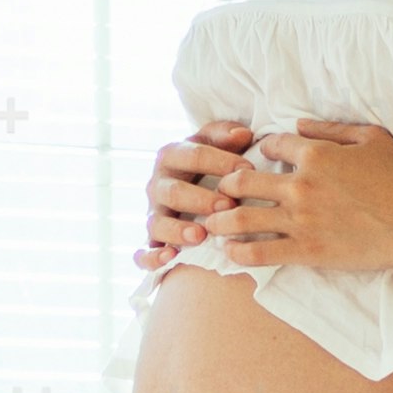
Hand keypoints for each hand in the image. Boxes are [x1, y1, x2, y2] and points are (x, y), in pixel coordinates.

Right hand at [137, 120, 257, 271]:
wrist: (191, 186)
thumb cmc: (209, 163)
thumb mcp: (215, 143)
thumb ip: (225, 135)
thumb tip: (243, 134)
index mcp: (171, 156)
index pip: (192, 154)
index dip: (220, 162)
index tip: (248, 170)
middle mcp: (158, 185)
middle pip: (173, 191)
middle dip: (200, 199)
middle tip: (228, 205)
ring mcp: (153, 214)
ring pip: (157, 224)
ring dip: (177, 230)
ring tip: (201, 236)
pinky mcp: (152, 241)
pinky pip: (143, 252)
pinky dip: (151, 257)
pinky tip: (169, 258)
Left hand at [198, 117, 392, 276]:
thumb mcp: (371, 138)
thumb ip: (332, 128)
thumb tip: (300, 123)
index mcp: (315, 154)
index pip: (272, 145)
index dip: (262, 148)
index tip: (257, 156)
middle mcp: (300, 185)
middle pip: (244, 180)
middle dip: (226, 184)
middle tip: (221, 190)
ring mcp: (300, 219)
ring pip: (242, 217)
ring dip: (221, 219)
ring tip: (212, 221)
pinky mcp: (306, 250)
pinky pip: (260, 253)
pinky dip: (239, 253)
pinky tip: (229, 252)